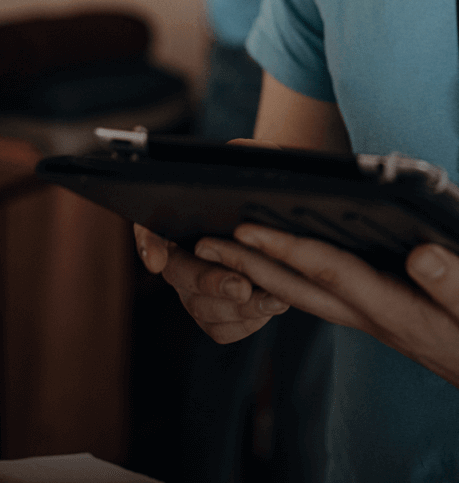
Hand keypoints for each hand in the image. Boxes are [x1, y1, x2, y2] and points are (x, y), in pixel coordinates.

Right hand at [133, 137, 288, 343]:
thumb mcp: (256, 161)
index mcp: (178, 218)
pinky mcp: (216, 314)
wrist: (286, 212)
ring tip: (274, 299)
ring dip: (238, 309)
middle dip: (210, 283)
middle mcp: (179, 257)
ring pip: (202, 309)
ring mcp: (194, 290)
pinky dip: (247, 322)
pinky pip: (222, 329)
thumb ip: (243, 155)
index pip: (149, 229)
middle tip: (242, 286)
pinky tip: (271, 309)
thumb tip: (237, 153)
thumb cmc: (266, 181)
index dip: (148, 245)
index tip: (156, 259)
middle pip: (180, 276)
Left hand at [194, 228, 458, 419]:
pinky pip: (334, 297)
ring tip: (234, 252)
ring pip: (312, 295)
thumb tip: (419, 254)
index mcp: (397, 311)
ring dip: (268, 273)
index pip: (331, 273)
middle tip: (205, 243)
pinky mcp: (394, 318)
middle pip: (303, 288)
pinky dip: (303, 280)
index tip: (245, 228)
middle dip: (252, 264)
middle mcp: (379, 318)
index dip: (287, 249)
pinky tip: (297, 269)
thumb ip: (457, 283)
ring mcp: (382, 321)